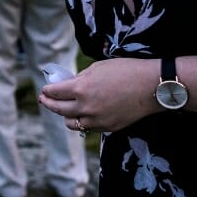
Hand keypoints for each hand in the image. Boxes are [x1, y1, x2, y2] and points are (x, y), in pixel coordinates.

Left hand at [39, 58, 160, 134]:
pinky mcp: (108, 128)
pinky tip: (82, 115)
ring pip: (71, 123)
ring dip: (65, 116)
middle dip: (49, 104)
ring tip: (63, 110)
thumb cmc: (126, 71)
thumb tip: (68, 84)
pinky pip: (88, 127)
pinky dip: (83, 121)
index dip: (47, 90)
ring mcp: (96, 120)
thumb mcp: (98, 68)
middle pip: (58, 109)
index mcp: (81, 88)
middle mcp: (85, 107)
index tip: (45, 89)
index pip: (54, 92)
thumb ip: (80, 78)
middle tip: (44, 100)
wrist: (152, 87)